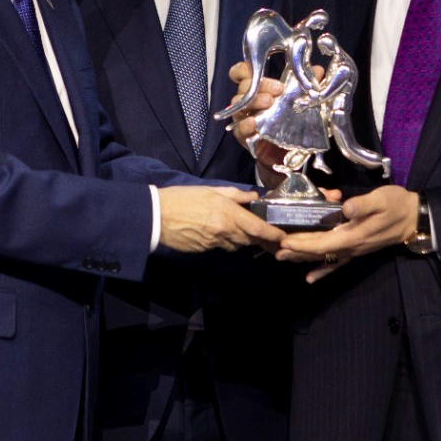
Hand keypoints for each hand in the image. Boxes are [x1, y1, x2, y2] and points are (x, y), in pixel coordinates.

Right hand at [158, 185, 284, 253]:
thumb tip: (253, 196)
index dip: (272, 234)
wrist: (158, 215)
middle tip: (267, 237)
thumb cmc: (183, 198)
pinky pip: (221, 247)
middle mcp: (225, 230)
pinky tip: (218, 233)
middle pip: (249, 239)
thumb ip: (235, 194)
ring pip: (236, 245)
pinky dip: (225, 242)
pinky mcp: (205, 250)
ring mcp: (214, 243)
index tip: (282, 237)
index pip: (257, 228)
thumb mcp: (211, 190)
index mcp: (228, 213)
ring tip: (240, 231)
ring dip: (241, 240)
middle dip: (259, 239)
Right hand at [225, 61, 324, 177]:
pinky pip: (239, 128)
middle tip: (279, 89)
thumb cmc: (290, 121)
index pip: (242, 72)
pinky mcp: (243, 135)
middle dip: (262, 84)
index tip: (259, 68)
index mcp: (258, 88)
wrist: (287, 152)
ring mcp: (243, 117)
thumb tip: (318, 70)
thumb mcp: (300, 100)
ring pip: (239, 104)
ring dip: (255, 100)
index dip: (244, 68)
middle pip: (244, 85)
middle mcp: (247, 100)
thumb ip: (307, 83)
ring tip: (270, 102)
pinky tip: (254, 122)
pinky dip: (245, 124)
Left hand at [277, 185, 418, 282]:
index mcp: (354, 236)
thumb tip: (345, 208)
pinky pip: (337, 263)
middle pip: (319, 251)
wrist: (414, 218)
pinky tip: (310, 278)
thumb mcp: (381, 199)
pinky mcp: (357, 249)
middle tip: (274, 249)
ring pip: (324, 257)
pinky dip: (322, 270)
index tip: (284, 241)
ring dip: (303, 258)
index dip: (302, 243)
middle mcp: (351, 247)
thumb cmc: (397, 205)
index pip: (322, 243)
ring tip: (283, 258)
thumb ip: (362, 204)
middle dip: (296, 250)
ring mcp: (354, 250)